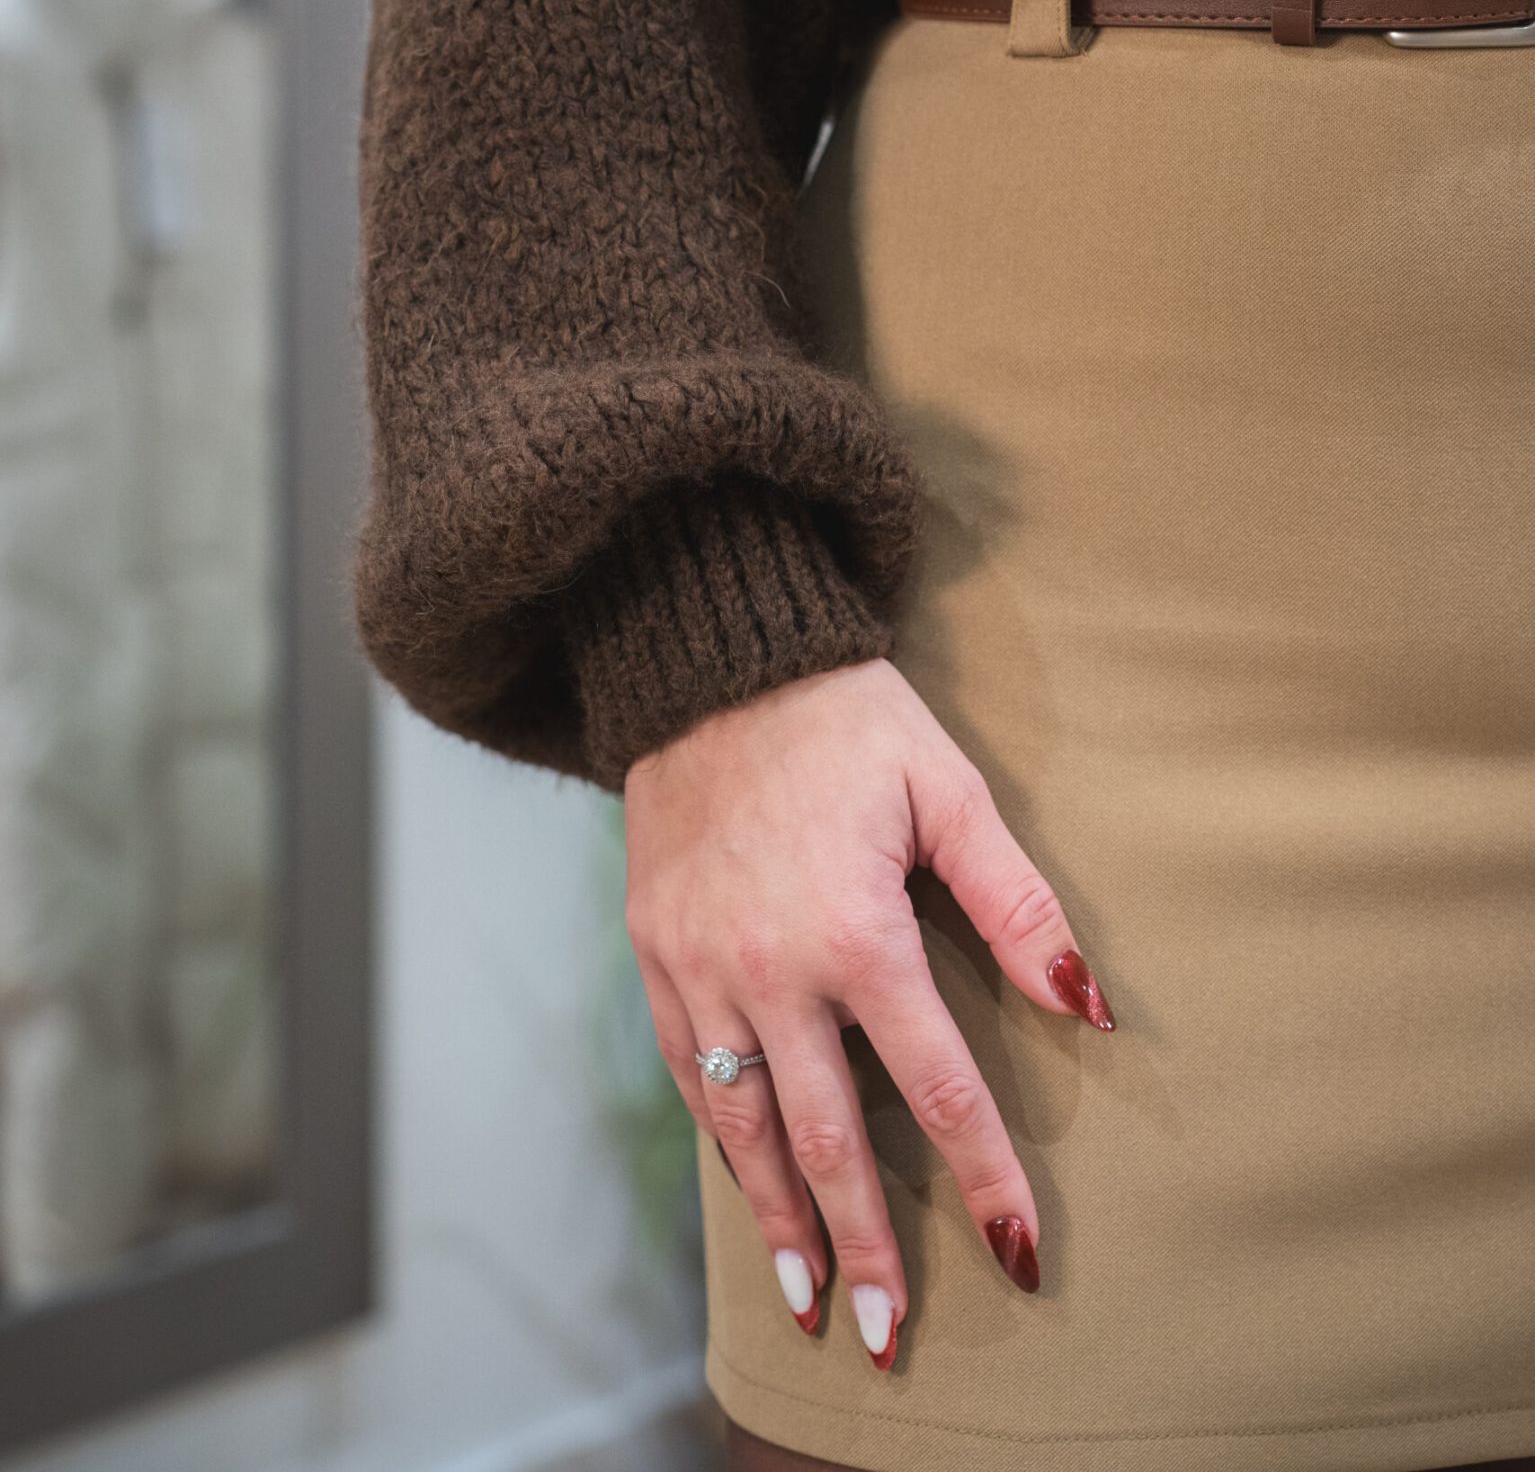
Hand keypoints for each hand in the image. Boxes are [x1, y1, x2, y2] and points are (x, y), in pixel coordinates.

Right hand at [622, 655, 1113, 1368]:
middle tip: (893, 1338)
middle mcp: (770, 970)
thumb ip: (1016, 903)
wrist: (712, 661)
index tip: (1019, 1256)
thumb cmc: (844, 720)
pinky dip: (720, 1140)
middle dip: (866, 1245)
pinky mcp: (655, 951)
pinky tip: (744, 1182)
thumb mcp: (947, 790)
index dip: (982, 1179)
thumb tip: (1088, 1004)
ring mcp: (701, 967)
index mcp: (855, 933)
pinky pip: (688, 1071)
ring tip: (811, 1301)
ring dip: (779, 1221)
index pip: (937, 1087)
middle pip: (829, 1138)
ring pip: (745, 1125)